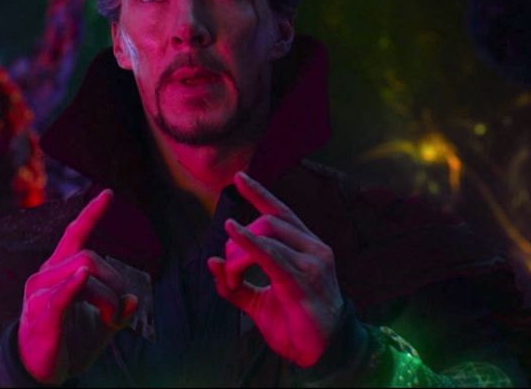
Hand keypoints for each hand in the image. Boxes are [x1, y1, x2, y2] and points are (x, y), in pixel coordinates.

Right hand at [17, 189, 138, 384]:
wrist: (38, 373)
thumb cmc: (68, 343)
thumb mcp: (100, 327)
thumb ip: (119, 312)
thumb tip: (137, 301)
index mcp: (58, 272)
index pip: (73, 235)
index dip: (91, 214)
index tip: (108, 193)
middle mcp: (45, 276)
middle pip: (89, 257)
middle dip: (116, 282)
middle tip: (119, 312)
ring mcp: (40, 294)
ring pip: (84, 272)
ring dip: (109, 296)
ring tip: (111, 319)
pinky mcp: (42, 316)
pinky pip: (60, 295)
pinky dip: (74, 286)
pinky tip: (84, 279)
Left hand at [207, 172, 343, 367]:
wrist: (319, 353)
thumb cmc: (294, 324)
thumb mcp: (257, 301)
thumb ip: (234, 283)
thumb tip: (210, 262)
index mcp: (306, 248)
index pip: (282, 212)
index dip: (260, 193)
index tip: (239, 177)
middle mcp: (313, 249)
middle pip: (267, 222)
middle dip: (237, 242)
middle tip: (229, 274)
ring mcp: (312, 263)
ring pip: (265, 236)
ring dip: (237, 256)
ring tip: (231, 280)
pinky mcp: (303, 280)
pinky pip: (270, 254)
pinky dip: (248, 242)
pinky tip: (233, 232)